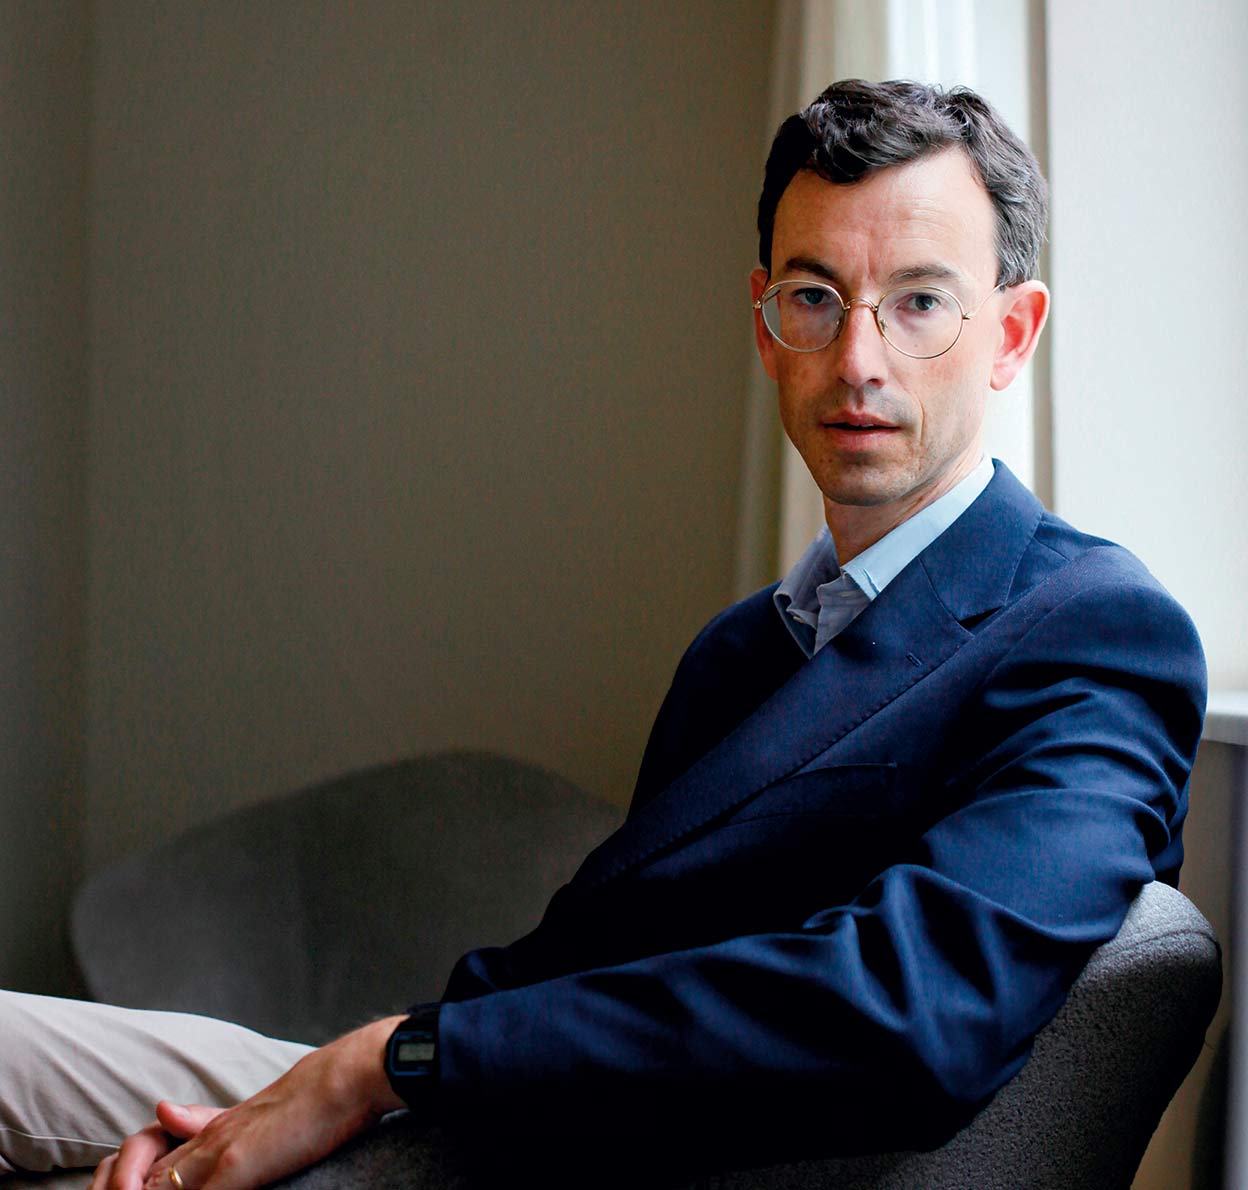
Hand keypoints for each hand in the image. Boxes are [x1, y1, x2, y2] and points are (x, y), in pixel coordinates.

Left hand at [92, 1015, 406, 1189]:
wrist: (344, 1079)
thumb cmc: (316, 1098)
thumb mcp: (253, 1111)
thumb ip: (206, 1118)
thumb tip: (160, 1109)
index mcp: (210, 1129)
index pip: (149, 1167)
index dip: (131, 1183)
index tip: (118, 1189)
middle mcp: (204, 1139)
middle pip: (139, 1180)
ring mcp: (215, 1153)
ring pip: (155, 1188)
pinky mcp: (233, 1167)